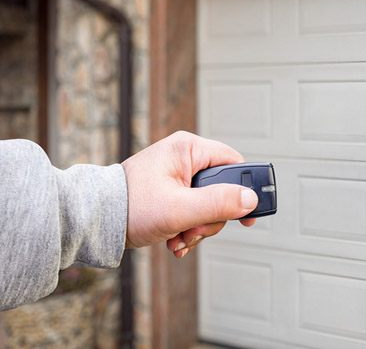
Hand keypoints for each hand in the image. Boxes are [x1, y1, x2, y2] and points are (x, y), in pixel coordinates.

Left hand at [122, 131, 257, 257]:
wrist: (93, 222)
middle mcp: (184, 157)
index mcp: (188, 148)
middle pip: (222, 189)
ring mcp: (177, 175)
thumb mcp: (180, 208)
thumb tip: (251, 200)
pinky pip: (194, 210)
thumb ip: (218, 203)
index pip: (234, 163)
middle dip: (211, 217)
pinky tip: (175, 239)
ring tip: (179, 237)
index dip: (244, 190)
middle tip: (194, 229)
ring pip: (209, 204)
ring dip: (198, 227)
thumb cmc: (129, 207)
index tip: (247, 216)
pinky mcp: (171, 191)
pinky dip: (188, 228)